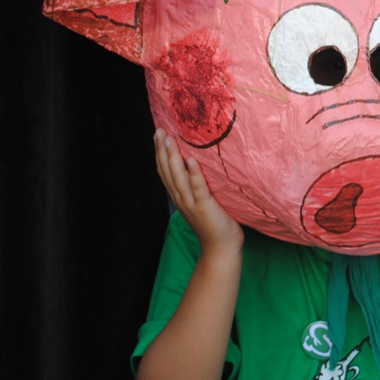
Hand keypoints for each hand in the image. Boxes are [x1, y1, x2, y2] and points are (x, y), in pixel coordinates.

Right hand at [154, 129, 242, 253]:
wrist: (221, 248)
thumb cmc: (215, 223)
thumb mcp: (202, 201)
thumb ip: (197, 186)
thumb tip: (199, 165)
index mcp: (180, 197)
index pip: (165, 172)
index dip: (160, 153)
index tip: (159, 135)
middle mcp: (181, 198)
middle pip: (167, 171)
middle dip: (162, 150)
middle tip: (159, 131)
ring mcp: (191, 203)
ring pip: (178, 177)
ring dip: (173, 157)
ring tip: (170, 139)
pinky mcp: (205, 207)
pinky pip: (198, 188)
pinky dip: (194, 173)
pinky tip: (191, 160)